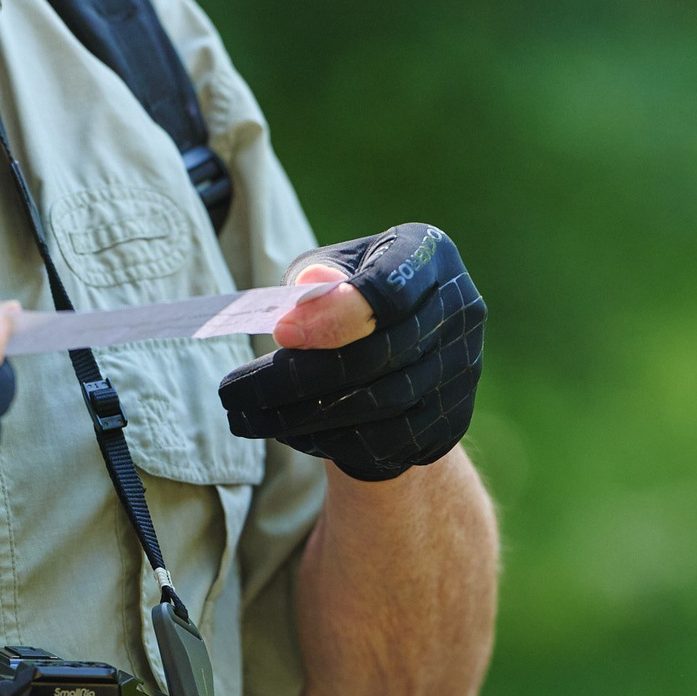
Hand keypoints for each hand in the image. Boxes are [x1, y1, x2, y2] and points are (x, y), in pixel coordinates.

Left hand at [217, 224, 485, 481]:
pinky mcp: (451, 419)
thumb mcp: (328, 270)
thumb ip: (318, 277)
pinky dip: (331, 441)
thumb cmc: (347, 293)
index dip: (332, 318)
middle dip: (297, 376)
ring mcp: (463, 369)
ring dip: (303, 416)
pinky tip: (288, 431)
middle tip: (233, 391)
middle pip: (377, 355)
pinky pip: (387, 441)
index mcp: (429, 254)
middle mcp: (460, 309)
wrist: (396, 347)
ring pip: (378, 406)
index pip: (388, 290)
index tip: (279, 335)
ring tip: (246, 416)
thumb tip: (313, 287)